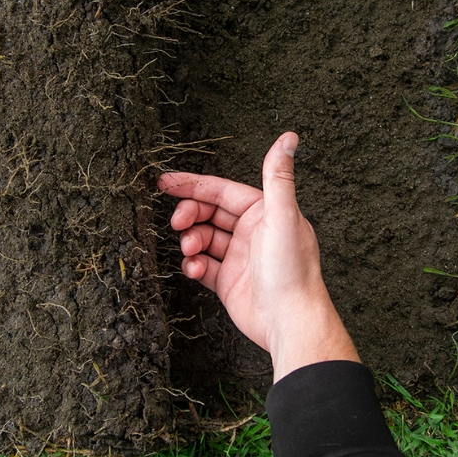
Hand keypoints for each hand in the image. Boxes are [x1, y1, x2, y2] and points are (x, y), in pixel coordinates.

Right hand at [158, 132, 358, 380]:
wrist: (289, 320)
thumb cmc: (291, 269)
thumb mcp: (282, 215)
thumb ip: (278, 175)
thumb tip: (289, 137)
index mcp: (264, 212)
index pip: (222, 190)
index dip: (194, 184)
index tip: (166, 183)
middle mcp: (251, 232)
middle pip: (209, 212)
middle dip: (189, 213)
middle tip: (178, 221)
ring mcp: (238, 257)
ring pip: (202, 238)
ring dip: (190, 240)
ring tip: (189, 248)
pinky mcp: (228, 281)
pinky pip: (201, 265)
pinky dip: (192, 264)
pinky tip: (193, 268)